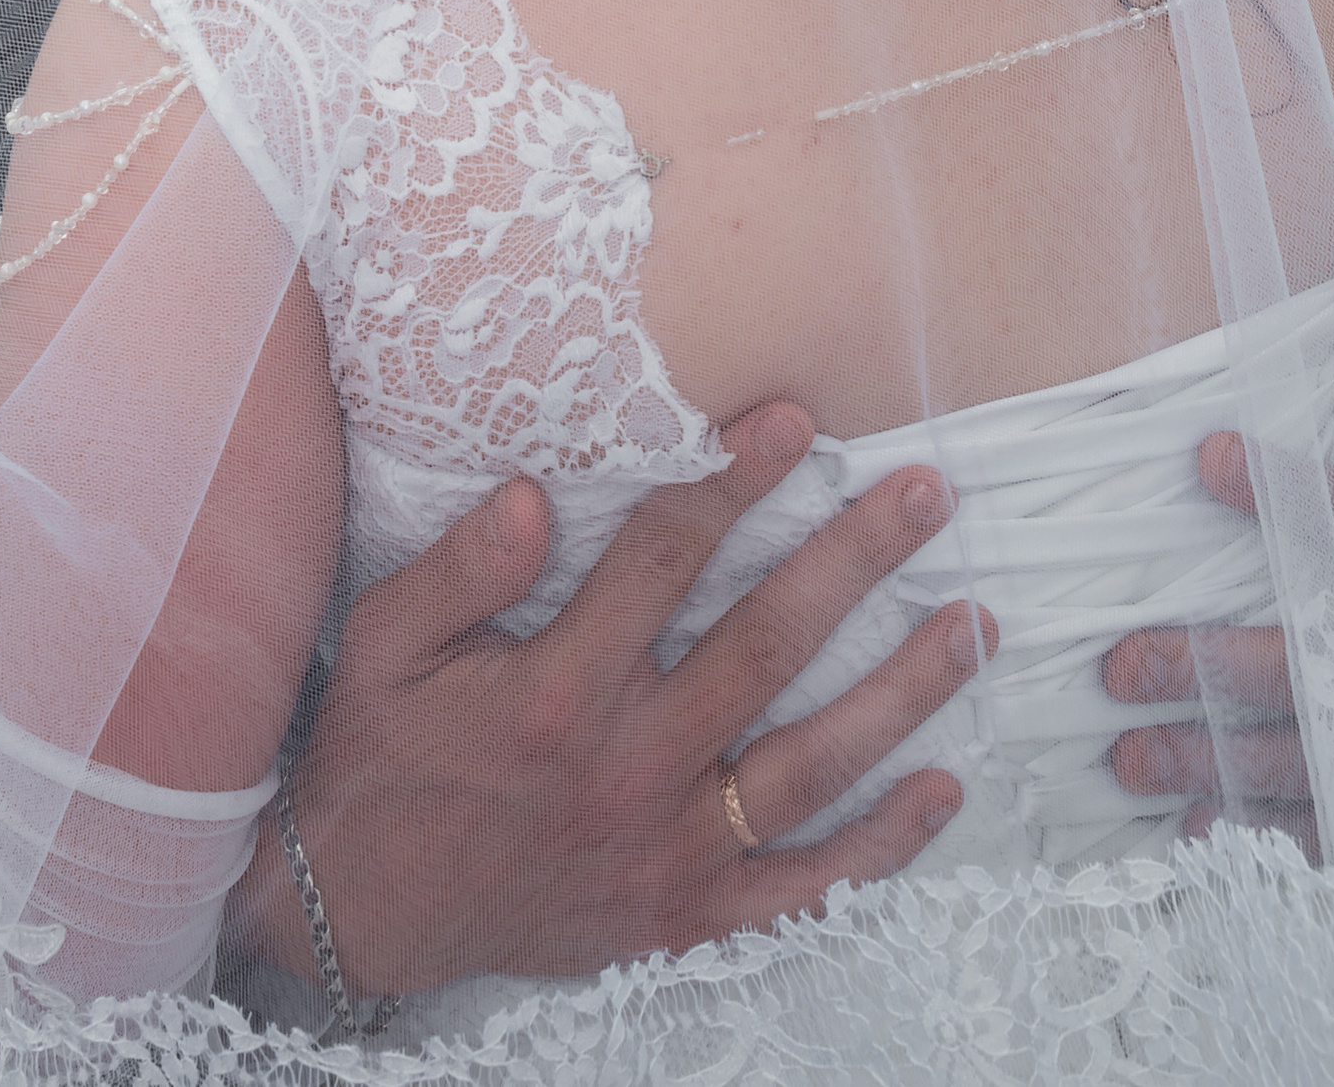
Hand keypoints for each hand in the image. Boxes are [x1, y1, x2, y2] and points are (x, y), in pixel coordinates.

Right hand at [237, 403, 990, 998]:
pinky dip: (881, 846)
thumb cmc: (380, 754)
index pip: (666, 559)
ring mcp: (666, 850)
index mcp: (555, 691)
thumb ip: (461, 567)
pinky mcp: (684, 915)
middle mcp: (626, 768)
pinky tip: (943, 790)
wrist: (360, 909)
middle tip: (927, 494)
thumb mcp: (386, 642)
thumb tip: (534, 494)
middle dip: (853, 560)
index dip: (732, 480)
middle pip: (766, 646)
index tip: (797, 418)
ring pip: (810, 764)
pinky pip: (803, 885)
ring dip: (900, 691)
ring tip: (974, 623)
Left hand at [1102, 369, 1333, 847]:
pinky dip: (1258, 828)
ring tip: (1126, 754)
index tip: (1207, 455)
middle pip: (1313, 668)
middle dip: (1211, 669)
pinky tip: (1194, 824)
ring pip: (1303, 760)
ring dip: (1208, 759)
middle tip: (1120, 665)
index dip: (1288, 492)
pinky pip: (1326, 829)